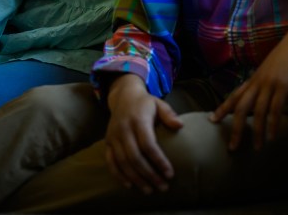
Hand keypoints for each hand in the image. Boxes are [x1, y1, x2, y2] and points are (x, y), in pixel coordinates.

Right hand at [104, 74, 183, 194]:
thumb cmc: (146, 104)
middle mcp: (123, 129)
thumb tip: (180, 125)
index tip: (170, 174)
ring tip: (149, 190)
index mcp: (138, 120)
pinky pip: (110, 162)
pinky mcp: (107, 143)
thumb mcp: (159, 104)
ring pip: (123, 163)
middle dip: (149, 175)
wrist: (123, 97)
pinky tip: (129, 186)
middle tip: (162, 187)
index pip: (148, 145)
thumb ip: (169, 114)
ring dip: (136, 179)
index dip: (159, 161)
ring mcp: (113, 137)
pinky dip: (118, 175)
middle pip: (135, 157)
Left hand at [209, 18, 287, 150]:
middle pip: (241, 107)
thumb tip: (270, 87)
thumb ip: (271, 76)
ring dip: (256, 132)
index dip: (224, 107)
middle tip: (232, 147)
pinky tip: (273, 136)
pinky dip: (273, 124)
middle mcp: (260, 80)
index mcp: (257, 75)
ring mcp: (271, 82)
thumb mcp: (277, 64)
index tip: (212, 119)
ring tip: (257, 148)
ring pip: (257, 111)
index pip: (236, 93)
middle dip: (235, 128)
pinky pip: (275, 109)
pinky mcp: (283, 84)